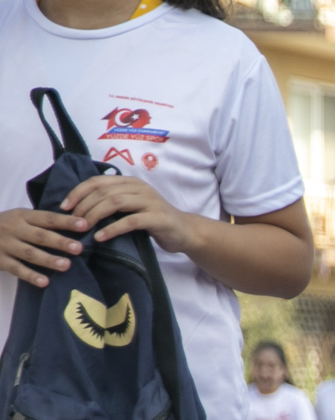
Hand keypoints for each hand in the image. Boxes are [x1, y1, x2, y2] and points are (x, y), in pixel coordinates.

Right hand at [0, 206, 82, 286]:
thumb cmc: (6, 225)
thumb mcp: (20, 217)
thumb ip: (41, 222)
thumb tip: (76, 223)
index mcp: (22, 216)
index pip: (47, 218)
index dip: (65, 221)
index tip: (84, 224)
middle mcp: (14, 229)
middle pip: (39, 236)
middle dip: (59, 242)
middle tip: (78, 248)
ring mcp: (6, 245)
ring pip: (29, 253)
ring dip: (48, 260)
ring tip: (66, 265)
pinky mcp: (0, 260)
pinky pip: (17, 269)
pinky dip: (30, 276)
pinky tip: (44, 282)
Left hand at [61, 173, 201, 252]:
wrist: (185, 232)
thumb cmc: (154, 221)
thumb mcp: (132, 207)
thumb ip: (113, 202)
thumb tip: (80, 207)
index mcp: (131, 182)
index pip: (98, 181)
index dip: (78, 192)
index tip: (64, 207)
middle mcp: (140, 188)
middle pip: (104, 191)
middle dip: (83, 206)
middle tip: (73, 221)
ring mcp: (150, 202)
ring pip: (115, 202)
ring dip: (95, 214)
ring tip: (84, 227)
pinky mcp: (157, 218)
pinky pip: (130, 221)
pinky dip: (112, 229)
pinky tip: (100, 237)